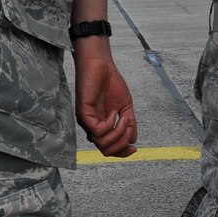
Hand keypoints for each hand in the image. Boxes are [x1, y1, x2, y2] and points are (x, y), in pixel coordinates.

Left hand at [73, 42, 136, 156]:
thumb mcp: (125, 106)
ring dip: (118, 133)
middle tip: (129, 130)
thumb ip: (129, 124)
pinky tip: (113, 113)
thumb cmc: (110, 82)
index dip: (122, 152)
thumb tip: (133, 140)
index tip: (134, 149)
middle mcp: (92, 126)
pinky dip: (109, 125)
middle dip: (122, 144)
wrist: (102, 64)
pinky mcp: (83, 113)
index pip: (108, 148)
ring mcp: (87, 120)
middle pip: (105, 149)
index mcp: (101, 125)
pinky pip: (97, 130)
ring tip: (123, 118)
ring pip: (102, 142)